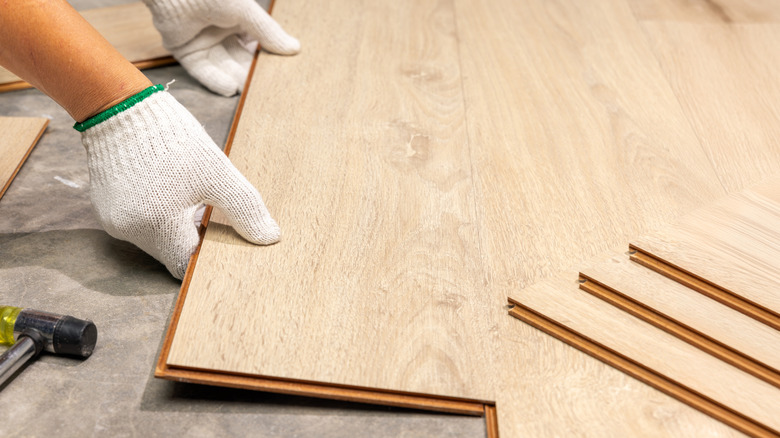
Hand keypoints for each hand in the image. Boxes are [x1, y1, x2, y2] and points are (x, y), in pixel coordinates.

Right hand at [79, 86, 279, 278]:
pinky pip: (137, 222)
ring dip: (173, 225)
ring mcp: (113, 220)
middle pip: (169, 252)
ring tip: (187, 196)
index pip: (186, 264)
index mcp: (158, 226)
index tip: (220, 237)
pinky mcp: (103, 207)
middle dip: (191, 237)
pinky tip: (166, 189)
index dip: (207, 255)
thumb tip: (269, 236)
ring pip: (154, 238)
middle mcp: (129, 231)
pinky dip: (155, 214)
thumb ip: (244, 208)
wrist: (121, 107)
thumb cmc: (172, 139)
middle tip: (208, 212)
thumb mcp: (217, 172)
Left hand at [143, 0, 299, 95]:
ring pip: (224, 66)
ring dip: (236, 79)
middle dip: (252, 72)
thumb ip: (268, 32)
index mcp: (237, 18)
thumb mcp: (246, 11)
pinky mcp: (185, 52)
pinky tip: (229, 88)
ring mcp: (203, 42)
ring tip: (250, 92)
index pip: (256, 42)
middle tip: (269, 89)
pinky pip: (202, 71)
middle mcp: (220, 31)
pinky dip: (215, 80)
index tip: (282, 72)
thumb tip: (294, 49)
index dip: (268, 56)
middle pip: (240, 58)